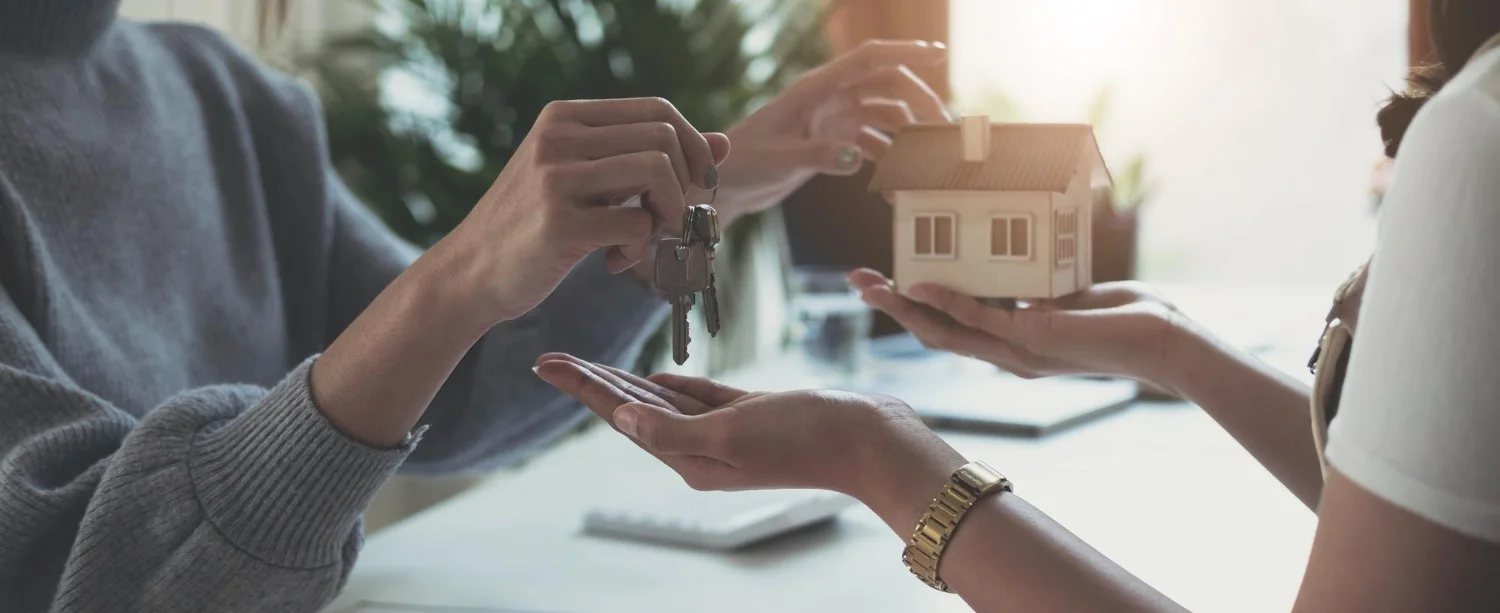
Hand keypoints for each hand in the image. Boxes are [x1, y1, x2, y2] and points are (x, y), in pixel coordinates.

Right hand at [430, 98, 730, 323]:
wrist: (470, 274)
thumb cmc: (535, 227)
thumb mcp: (588, 181)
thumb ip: (647, 158)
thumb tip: (724, 143)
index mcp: (565, 118)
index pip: (657, 110)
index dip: (693, 146)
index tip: (695, 185)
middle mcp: (558, 137)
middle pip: (665, 139)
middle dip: (684, 184)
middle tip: (670, 220)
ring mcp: (556, 177)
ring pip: (658, 173)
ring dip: (669, 214)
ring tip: (646, 238)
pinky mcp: (559, 223)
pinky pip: (638, 225)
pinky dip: (639, 249)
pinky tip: (613, 261)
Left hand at [531, 353, 962, 502]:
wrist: (869, 440)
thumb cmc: (805, 437)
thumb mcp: (732, 433)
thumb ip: (673, 428)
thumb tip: (622, 420)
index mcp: (690, 457)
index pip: (624, 416)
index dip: (584, 388)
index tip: (546, 364)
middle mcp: (701, 448)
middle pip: (633, 409)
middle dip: (592, 384)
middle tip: (551, 359)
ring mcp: (726, 432)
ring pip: (661, 401)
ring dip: (623, 382)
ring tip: (587, 365)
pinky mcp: (751, 413)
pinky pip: (698, 398)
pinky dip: (670, 385)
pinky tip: (651, 376)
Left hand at [704, 40, 951, 225]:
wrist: (724, 184)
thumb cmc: (744, 163)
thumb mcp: (781, 160)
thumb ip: (819, 156)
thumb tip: (857, 157)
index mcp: (816, 89)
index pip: (868, 59)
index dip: (905, 52)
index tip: (938, 54)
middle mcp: (829, 99)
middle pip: (888, 88)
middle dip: (919, 104)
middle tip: (944, 132)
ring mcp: (834, 120)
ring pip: (885, 117)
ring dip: (908, 137)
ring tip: (928, 162)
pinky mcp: (833, 143)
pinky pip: (872, 146)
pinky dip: (888, 163)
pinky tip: (896, 188)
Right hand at [850, 269, 1192, 388]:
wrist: (1168, 343)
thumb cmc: (1128, 316)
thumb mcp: (1070, 293)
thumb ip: (1038, 285)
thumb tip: (1018, 256)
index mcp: (1013, 343)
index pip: (950, 328)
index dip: (912, 309)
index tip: (884, 283)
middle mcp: (1009, 354)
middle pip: (934, 333)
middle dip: (891, 307)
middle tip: (856, 282)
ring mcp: (1020, 351)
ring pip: (946, 332)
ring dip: (904, 308)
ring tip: (872, 285)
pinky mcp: (1036, 339)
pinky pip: (981, 319)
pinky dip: (948, 302)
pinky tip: (922, 284)